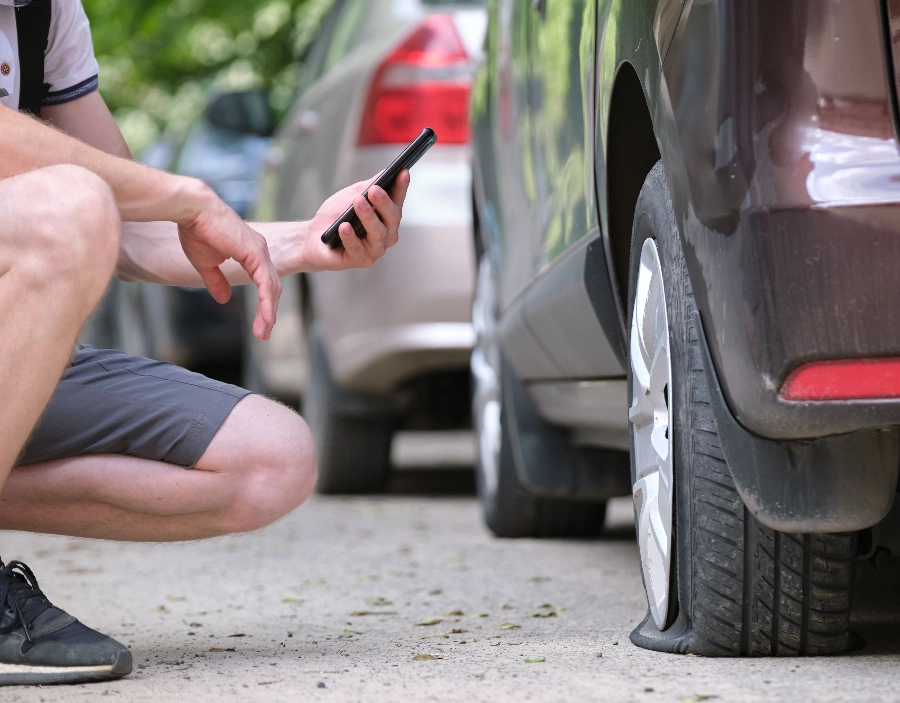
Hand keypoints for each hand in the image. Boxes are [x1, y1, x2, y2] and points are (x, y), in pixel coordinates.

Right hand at [176, 181, 281, 339]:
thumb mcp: (207, 263)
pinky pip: (265, 283)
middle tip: (262, 334)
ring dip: (268, 312)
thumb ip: (217, 281)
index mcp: (251, 252)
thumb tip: (224, 299)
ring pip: (271, 288)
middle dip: (268, 312)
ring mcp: (259, 251)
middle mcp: (260, 251)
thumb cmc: (197, 230)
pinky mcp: (254, 253)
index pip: (263, 282)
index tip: (260, 323)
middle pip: (271, 287)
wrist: (192, 210)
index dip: (263, 303)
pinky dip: (267, 302)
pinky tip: (267, 318)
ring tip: (263, 333)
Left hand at [301, 169, 409, 270]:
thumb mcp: (351, 196)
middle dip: (384, 203)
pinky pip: (357, 248)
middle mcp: (386, 234)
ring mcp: (375, 249)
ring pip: (378, 234)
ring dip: (368, 217)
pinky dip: (350, 236)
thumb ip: (368, 186)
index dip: (401, 187)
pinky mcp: (361, 260)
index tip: (403, 172)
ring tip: (357, 202)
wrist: (313, 237)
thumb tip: (386, 173)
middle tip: (374, 190)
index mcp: (386, 217)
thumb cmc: (335, 216)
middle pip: (392, 218)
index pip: (397, 200)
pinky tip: (344, 227)